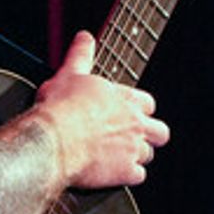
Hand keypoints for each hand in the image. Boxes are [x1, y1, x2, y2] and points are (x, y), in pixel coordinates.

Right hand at [34, 31, 169, 188]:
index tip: (128, 112)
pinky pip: (138, 176)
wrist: (53, 140)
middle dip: (149, 135)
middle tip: (131, 137)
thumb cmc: (60, 107)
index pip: (148, 104)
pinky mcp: (125, 172)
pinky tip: (113, 172)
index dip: (139, 109)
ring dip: (135, 156)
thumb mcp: (69, 74)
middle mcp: (135, 123)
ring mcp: (132, 149)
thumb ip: (82, 55)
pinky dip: (127, 176)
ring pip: (148, 155)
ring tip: (116, 156)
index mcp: (125, 99)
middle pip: (160, 132)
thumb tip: (85, 37)